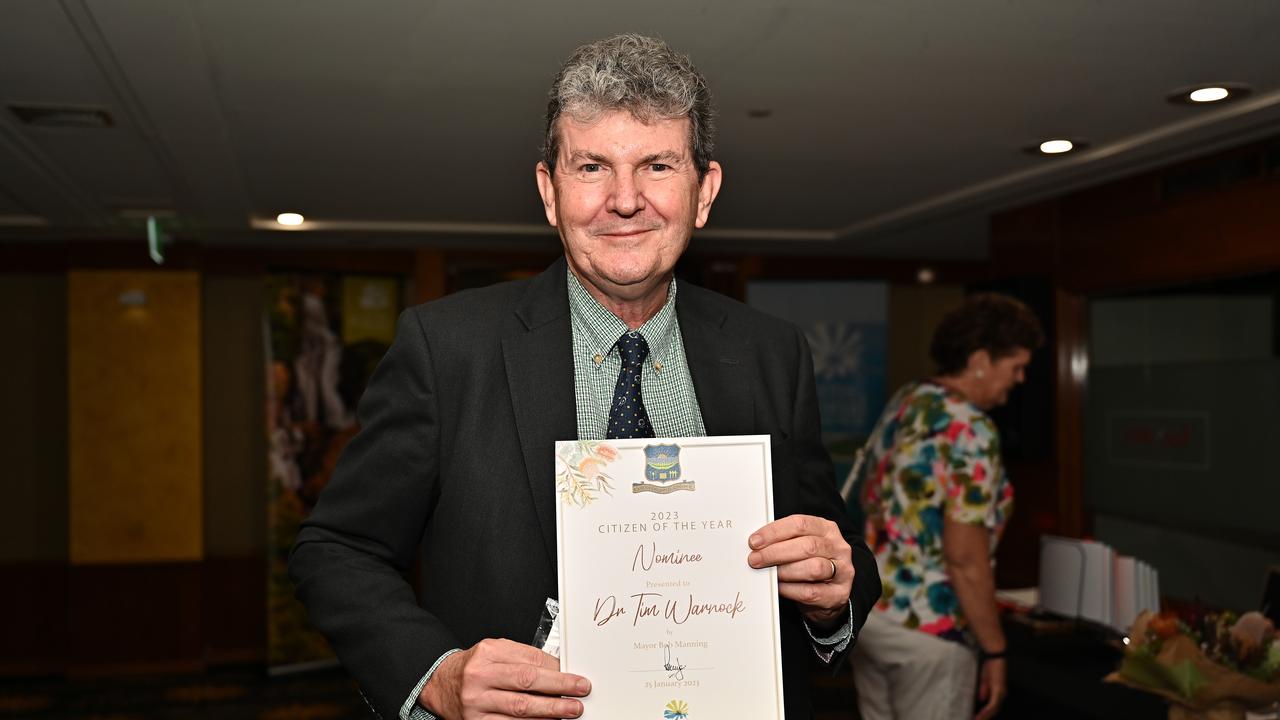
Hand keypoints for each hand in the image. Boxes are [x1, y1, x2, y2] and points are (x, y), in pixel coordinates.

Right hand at [420, 638, 590, 718]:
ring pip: (519, 709)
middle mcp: (480, 677)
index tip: (575, 676)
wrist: (441, 684)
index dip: (556, 670)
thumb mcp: (495, 651)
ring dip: (549, 711)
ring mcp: (477, 703)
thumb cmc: (473, 667)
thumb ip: (524, 657)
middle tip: (580, 691)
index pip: (529, 661)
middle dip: (558, 688)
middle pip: (526, 683)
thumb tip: (558, 667)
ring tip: (569, 710)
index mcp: (488, 654)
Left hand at [747, 514, 852, 627]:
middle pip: (807, 546)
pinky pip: (812, 592)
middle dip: (776, 552)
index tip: (755, 541)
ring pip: (813, 568)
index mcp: (827, 529)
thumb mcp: (799, 546)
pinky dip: (791, 589)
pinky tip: (779, 587)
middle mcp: (838, 548)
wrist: (827, 595)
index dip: (775, 532)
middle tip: (755, 559)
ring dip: (784, 571)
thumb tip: (755, 543)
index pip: (800, 524)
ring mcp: (842, 571)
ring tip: (768, 573)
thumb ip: (783, 541)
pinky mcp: (839, 594)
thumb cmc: (808, 564)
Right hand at [974, 656, 1005, 719]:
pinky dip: (987, 710)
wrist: (995, 656)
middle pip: (994, 711)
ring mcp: (1001, 693)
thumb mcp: (985, 680)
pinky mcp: (999, 690)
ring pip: (994, 710)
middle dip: (985, 718)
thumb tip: (981, 700)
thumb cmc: (991, 666)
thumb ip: (984, 690)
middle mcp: (1001, 695)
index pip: (993, 707)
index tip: (976, 718)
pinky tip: (981, 715)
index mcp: (998, 693)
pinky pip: (993, 704)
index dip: (985, 714)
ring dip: (985, 717)